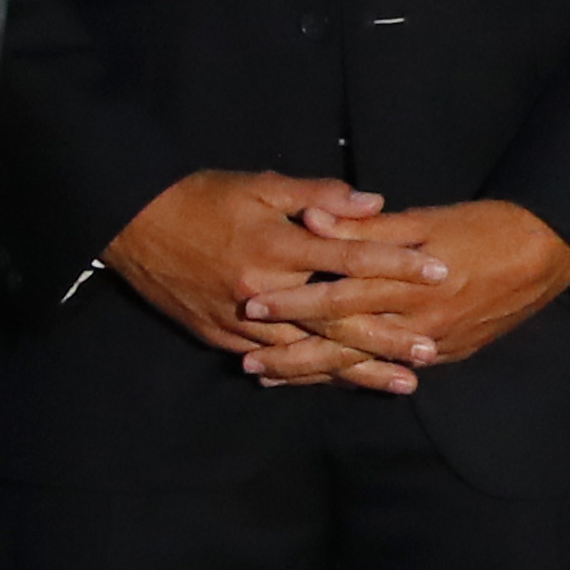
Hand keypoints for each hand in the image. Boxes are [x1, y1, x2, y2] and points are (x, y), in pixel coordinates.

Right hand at [103, 170, 432, 385]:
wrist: (129, 226)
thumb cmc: (199, 197)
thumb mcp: (260, 185)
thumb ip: (319, 196)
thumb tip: (375, 203)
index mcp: (276, 246)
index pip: (351, 258)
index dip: (398, 265)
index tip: (440, 272)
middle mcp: (262, 290)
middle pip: (336, 321)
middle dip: (386, 338)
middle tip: (430, 350)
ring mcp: (240, 320)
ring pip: (308, 352)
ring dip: (355, 369)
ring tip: (400, 382)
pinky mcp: (221, 337)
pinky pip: (273, 362)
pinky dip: (309, 375)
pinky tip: (341, 384)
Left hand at [238, 195, 569, 386]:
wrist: (549, 251)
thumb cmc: (486, 226)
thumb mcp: (426, 219)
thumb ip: (366, 228)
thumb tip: (315, 221)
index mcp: (407, 283)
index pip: (337, 298)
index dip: (293, 305)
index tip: (253, 308)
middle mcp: (417, 321)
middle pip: (343, 345)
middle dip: (293, 356)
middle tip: (249, 365)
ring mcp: (436, 343)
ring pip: (365, 365)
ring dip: (318, 374)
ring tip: (276, 380)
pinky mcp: (451, 353)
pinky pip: (396, 369)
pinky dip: (360, 376)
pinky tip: (333, 380)